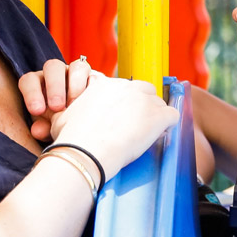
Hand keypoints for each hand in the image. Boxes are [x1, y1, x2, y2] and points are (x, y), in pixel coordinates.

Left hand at [19, 56, 93, 141]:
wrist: (84, 125)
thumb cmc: (60, 125)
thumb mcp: (50, 129)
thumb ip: (43, 128)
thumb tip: (37, 131)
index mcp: (40, 83)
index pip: (30, 80)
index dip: (32, 93)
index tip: (37, 110)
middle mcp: (58, 74)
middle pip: (53, 67)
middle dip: (55, 87)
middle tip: (57, 108)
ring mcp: (79, 74)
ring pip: (77, 66)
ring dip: (76, 85)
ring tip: (76, 106)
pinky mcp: (97, 78)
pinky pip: (97, 76)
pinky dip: (94, 88)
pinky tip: (93, 103)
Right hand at [50, 74, 178, 179]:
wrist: (86, 151)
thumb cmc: (71, 138)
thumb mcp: (63, 116)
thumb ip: (71, 108)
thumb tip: (64, 110)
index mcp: (106, 85)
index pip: (126, 89)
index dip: (127, 104)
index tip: (124, 117)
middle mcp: (127, 87)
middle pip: (145, 91)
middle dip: (143, 107)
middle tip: (137, 125)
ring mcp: (145, 100)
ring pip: (159, 104)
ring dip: (155, 117)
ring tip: (148, 134)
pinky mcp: (159, 115)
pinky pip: (173, 116)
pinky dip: (168, 126)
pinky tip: (160, 135)